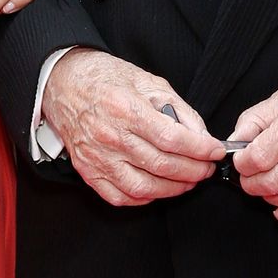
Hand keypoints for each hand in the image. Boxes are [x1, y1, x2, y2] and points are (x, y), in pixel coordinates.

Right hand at [43, 48, 225, 207]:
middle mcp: (109, 136)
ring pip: (143, 187)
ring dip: (173, 189)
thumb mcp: (147, 81)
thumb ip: (177, 108)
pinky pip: (120, 197)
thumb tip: (201, 135)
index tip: (215, 151)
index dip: (200, 149)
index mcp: (125, 108)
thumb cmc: (105, 79)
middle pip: (161, 165)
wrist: (62, 84)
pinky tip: (158, 189)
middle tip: (207, 169)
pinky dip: (144, 198)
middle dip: (193, 171)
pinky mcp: (87, 171)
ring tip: (188, 181)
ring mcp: (96, 157)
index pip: (172, 138)